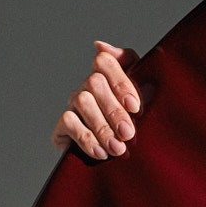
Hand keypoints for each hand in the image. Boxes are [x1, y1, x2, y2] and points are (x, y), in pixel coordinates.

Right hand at [54, 42, 140, 158]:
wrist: (121, 161)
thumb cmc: (134, 125)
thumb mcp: (143, 98)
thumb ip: (132, 68)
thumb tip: (101, 45)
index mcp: (107, 77)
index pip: (105, 61)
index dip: (120, 81)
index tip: (135, 107)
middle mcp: (87, 87)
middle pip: (95, 82)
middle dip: (114, 110)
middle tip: (128, 133)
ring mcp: (73, 104)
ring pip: (82, 101)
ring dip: (102, 127)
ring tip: (117, 148)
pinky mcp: (62, 125)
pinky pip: (69, 122)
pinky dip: (87, 139)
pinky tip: (101, 153)